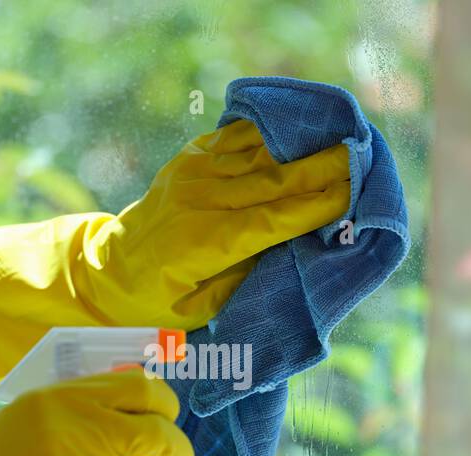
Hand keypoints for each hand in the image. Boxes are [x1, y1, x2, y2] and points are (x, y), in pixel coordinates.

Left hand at [0, 119, 350, 392]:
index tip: (353, 194)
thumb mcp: (205, 310)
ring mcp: (192, 174)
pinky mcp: (189, 160)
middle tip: (362, 158)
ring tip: (341, 140)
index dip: (316, 205)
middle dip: (320, 168)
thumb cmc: (160, 307)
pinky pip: (237, 140)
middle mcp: (199, 200)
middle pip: (272, 178)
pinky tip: (299, 130)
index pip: (273, 218)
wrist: (107, 274)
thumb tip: (297, 249)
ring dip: (301, 145)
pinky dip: (270, 134)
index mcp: (204, 243)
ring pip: (257, 153)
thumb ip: (248, 276)